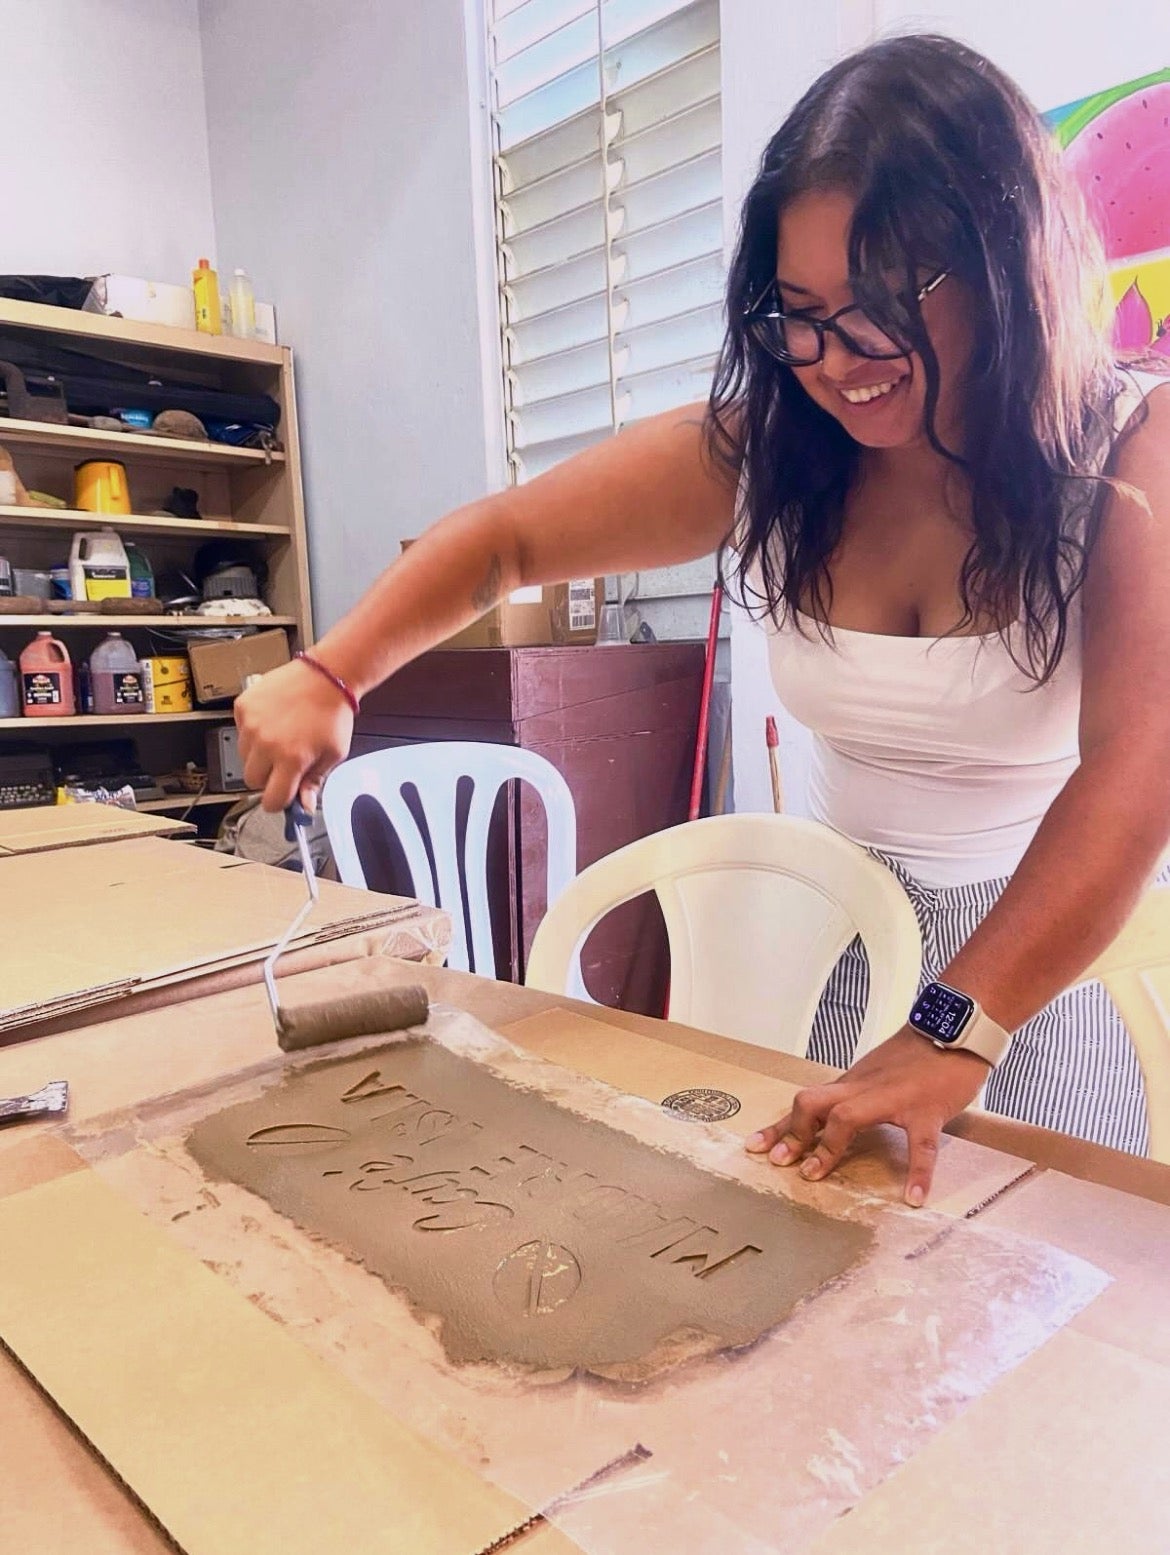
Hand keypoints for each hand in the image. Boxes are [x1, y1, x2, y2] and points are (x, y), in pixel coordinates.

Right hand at [235, 658, 354, 811]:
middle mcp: (266, 743)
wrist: (326, 676)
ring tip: (280, 737)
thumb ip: (314, 782)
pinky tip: (272, 722)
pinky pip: (240, 732)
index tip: (284, 795)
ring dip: (258, 755)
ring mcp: (251, 724)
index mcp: (291, 759)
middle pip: (252, 781)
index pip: (271, 800)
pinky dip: (252, 732)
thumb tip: (303, 807)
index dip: (279, 801)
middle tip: (284, 763)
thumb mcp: (333, 754)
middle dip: (267, 777)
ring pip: (244, 757)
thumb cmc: (332, 713)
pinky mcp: (243, 707)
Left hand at [745, 1028, 988, 1206]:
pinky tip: (915, 1198)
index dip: (781, 1126)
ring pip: (850, 1116)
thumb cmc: (917, 1055)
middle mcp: (864, 1088)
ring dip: (830, 1147)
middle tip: (782, 1163)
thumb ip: (857, 1093)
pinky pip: (921, 1145)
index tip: (756, 1146)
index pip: (808, 1103)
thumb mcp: (877, 1073)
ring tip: (818, 1178)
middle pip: (814, 1102)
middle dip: (794, 1133)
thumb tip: (835, 1116)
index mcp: (853, 1084)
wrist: (953, 1029)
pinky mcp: (927, 1110)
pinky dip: (918, 1173)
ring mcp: (894, 1098)